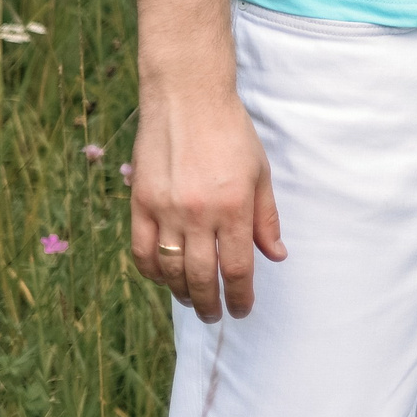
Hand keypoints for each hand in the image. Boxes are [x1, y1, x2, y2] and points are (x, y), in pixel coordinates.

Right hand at [129, 85, 285, 321]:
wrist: (188, 100)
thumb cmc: (232, 134)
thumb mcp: (261, 173)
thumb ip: (266, 218)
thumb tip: (277, 256)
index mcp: (235, 206)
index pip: (239, 267)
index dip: (241, 295)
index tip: (242, 310)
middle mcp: (200, 214)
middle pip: (203, 276)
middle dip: (211, 303)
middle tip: (216, 315)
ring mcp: (166, 210)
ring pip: (171, 269)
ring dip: (182, 292)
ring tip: (193, 300)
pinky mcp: (140, 203)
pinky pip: (141, 251)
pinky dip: (152, 271)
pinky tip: (163, 278)